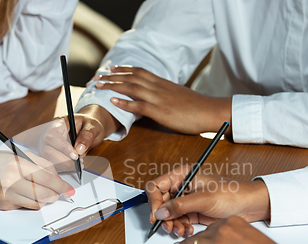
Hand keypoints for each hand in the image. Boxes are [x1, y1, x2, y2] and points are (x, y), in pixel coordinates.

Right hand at [0, 150, 74, 209]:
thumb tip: (58, 179)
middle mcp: (10, 181)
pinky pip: (25, 206)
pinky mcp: (3, 205)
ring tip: (43, 192)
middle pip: (43, 194)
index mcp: (16, 165)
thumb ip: (41, 164)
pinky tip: (27, 193)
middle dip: (56, 194)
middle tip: (59, 193)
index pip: (46, 178)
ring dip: (45, 199)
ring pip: (36, 203)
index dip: (61, 185)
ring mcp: (6, 195)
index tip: (69, 189)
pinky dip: (31, 201)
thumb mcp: (19, 155)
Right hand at [39, 105, 119, 168]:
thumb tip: (79, 149)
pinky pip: (51, 166)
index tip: (75, 155)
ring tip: (78, 164)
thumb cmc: (87, 125)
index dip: (63, 147)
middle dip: (64, 161)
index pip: (52, 136)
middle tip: (79, 162)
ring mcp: (46, 146)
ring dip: (64, 166)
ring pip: (48, 161)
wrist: (86, 129)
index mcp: (57, 124)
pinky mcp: (48, 156)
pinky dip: (63, 168)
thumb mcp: (92, 126)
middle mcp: (48, 135)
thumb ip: (87, 135)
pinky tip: (72, 166)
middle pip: (48, 151)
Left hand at [94, 66, 231, 133]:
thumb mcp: (178, 95)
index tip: (112, 68)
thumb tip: (157, 96)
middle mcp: (158, 87)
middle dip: (112, 76)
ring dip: (113, 85)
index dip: (124, 69)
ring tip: (99, 85)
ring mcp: (158, 98)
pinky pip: (138, 105)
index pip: (140, 71)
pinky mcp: (160, 111)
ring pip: (131, 87)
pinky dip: (124, 102)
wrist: (210, 111)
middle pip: (131, 77)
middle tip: (97, 76)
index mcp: (163, 83)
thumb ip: (165, 93)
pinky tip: (113, 100)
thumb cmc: (196, 106)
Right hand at [145, 165, 269, 236]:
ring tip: (180, 231)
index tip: (157, 215)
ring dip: (172, 224)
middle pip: (160, 203)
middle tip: (169, 227)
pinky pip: (177, 222)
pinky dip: (179, 228)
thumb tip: (160, 212)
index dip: (154, 201)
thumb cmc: (231, 195)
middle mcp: (181, 187)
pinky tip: (187, 231)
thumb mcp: (203, 199)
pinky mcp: (191, 213)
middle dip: (163, 216)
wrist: (248, 206)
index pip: (156, 186)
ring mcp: (186, 201)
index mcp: (182, 176)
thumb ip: (179, 206)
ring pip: (167, 215)